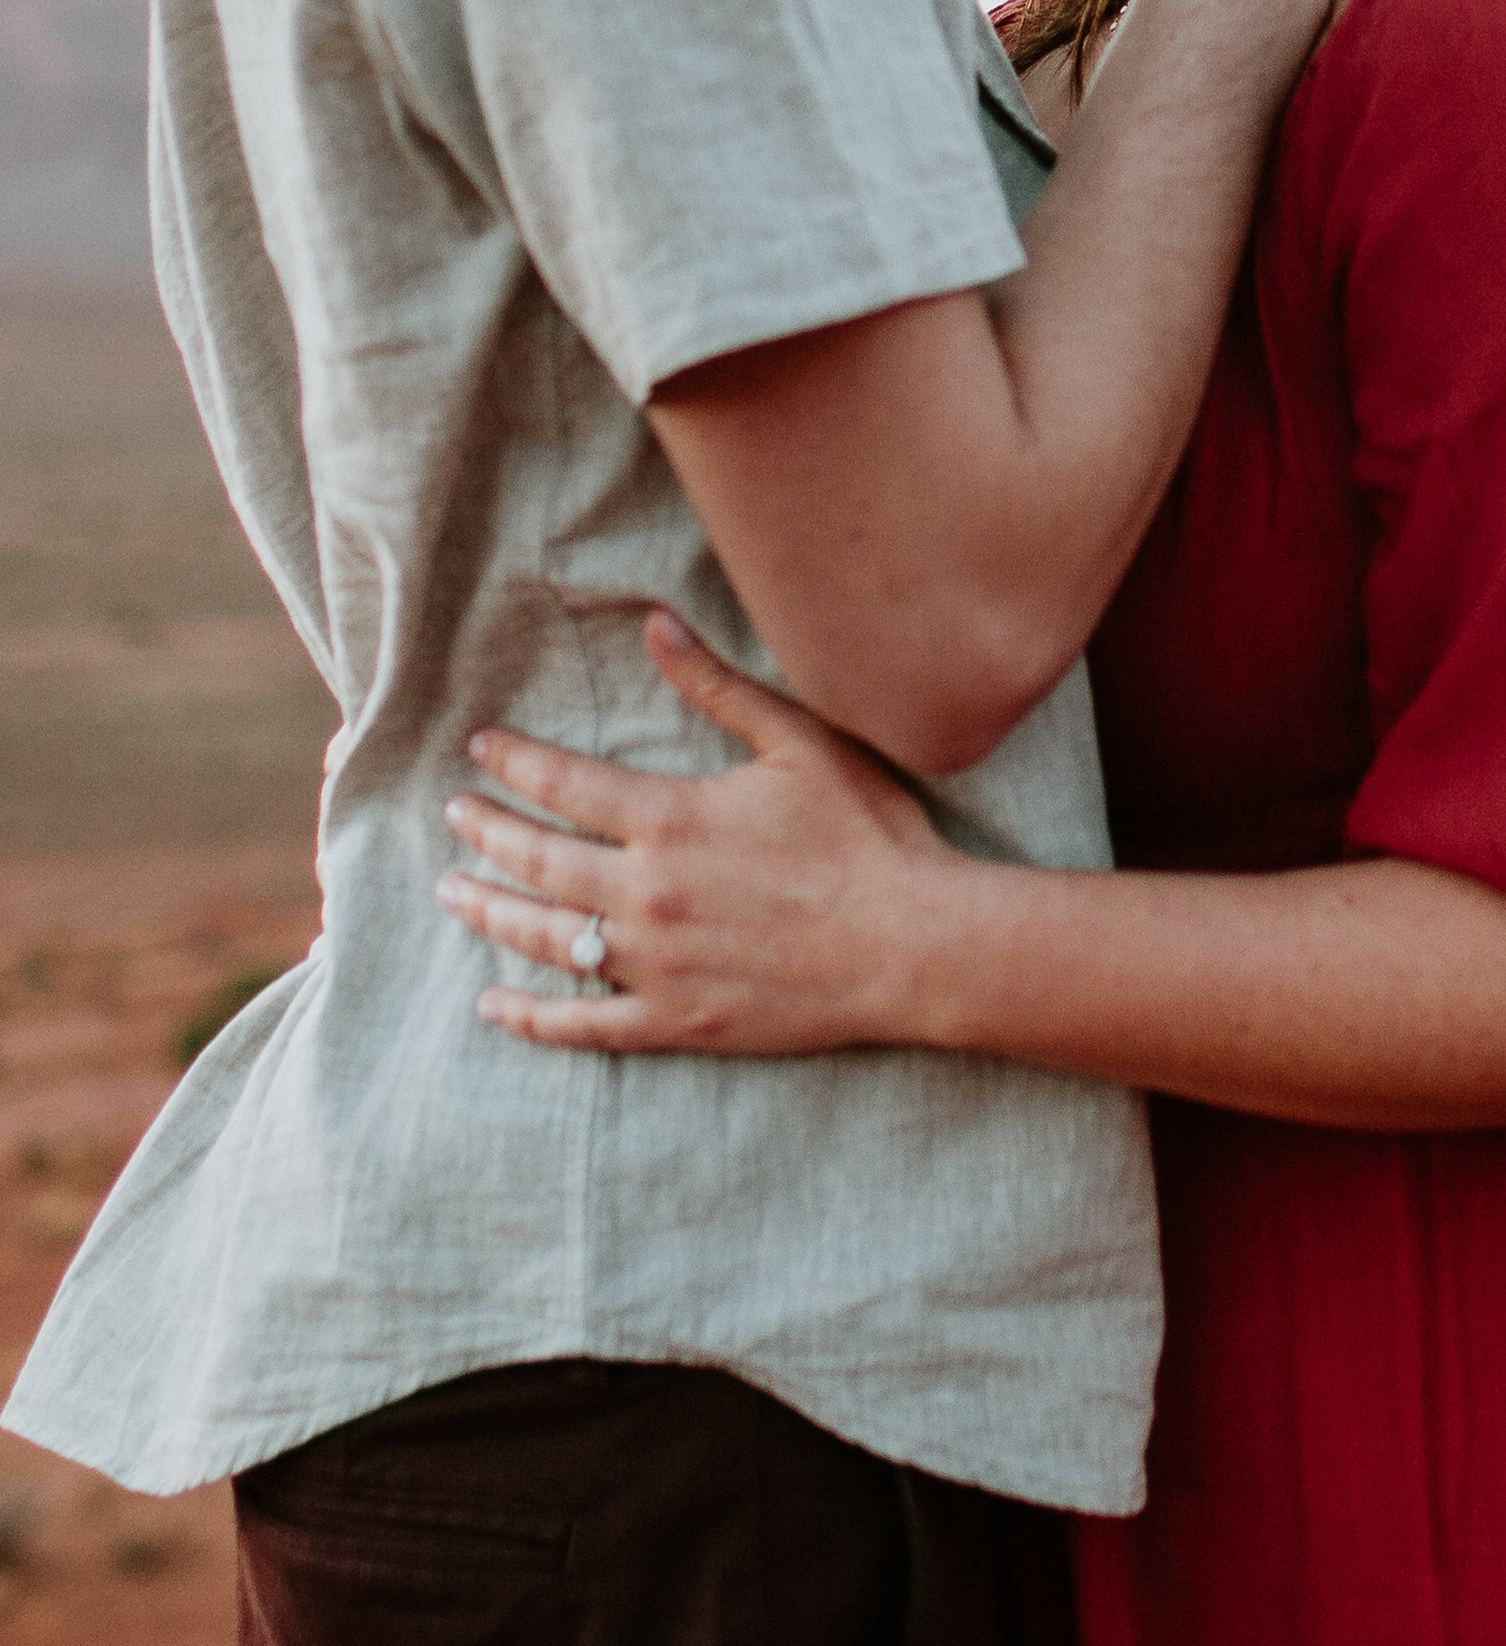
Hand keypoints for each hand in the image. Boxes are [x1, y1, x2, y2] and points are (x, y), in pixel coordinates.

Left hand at [436, 611, 962, 1053]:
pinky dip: (531, 1015)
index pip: (563, 784)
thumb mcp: (799, 742)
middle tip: (454, 817)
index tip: (480, 750)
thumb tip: (655, 623)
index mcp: (671, 820)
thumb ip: (718, 686)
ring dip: (490, 911)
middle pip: (538, 860)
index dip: (514, 763)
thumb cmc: (867, 836)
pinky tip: (494, 1004)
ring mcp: (656, 965)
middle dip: (486, 833)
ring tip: (451, 893)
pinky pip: (583, 1022)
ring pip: (544, 938)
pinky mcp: (677, 1022)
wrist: (914, 944)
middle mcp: (647, 894)